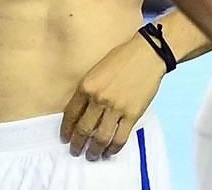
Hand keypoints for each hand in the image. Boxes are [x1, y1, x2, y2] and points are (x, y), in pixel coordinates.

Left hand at [61, 32, 166, 160]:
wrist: (146, 55)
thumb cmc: (120, 59)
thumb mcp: (95, 71)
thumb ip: (87, 90)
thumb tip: (81, 112)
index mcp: (86, 86)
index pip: (70, 114)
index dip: (66, 129)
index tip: (65, 138)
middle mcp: (98, 99)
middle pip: (83, 129)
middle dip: (77, 144)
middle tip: (75, 152)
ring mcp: (115, 108)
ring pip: (100, 138)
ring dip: (94, 151)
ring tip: (91, 156)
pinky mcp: (132, 115)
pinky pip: (120, 138)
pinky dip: (113, 149)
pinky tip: (109, 152)